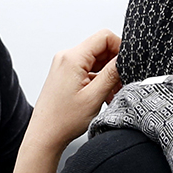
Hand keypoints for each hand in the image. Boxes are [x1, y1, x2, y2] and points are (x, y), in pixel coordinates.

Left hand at [8, 29, 121, 172]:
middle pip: (100, 48)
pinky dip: (98, 80)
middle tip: (122, 83)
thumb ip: (112, 74)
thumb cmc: (63, 120)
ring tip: (112, 94)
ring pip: (95, 60)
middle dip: (115, 64)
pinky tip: (104, 96)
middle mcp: (66, 57)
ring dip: (108, 75)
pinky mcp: (65, 75)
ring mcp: (64, 66)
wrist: (44, 135)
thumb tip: (124, 58)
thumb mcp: (94, 96)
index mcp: (72, 58)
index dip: (120, 47)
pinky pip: (87, 70)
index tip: (128, 64)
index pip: (104, 37)